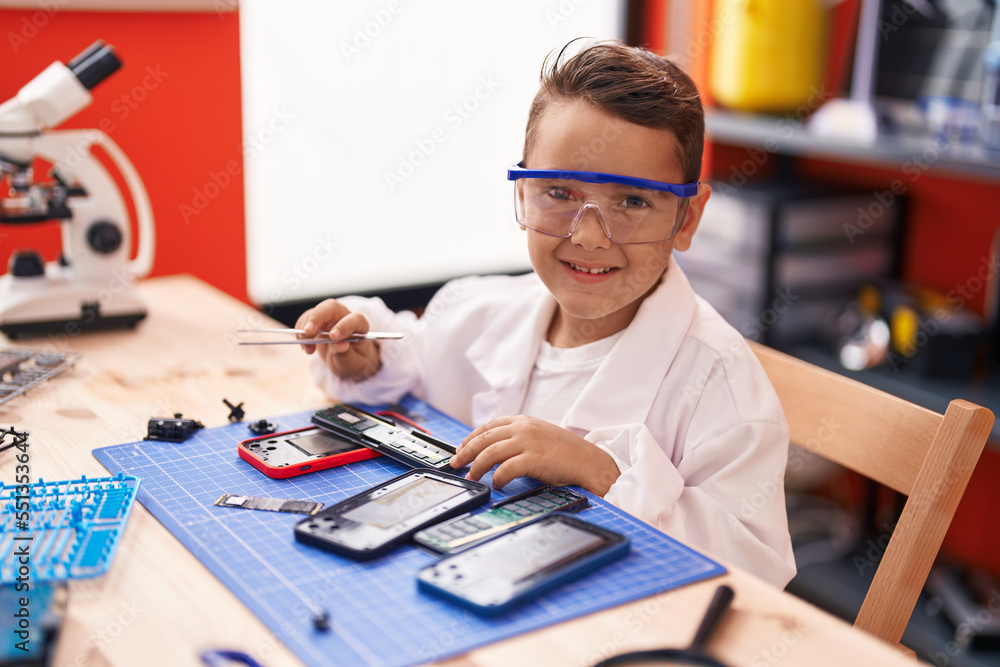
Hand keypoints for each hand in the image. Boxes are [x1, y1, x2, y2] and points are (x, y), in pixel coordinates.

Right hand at [294, 299, 380, 380]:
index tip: (333, 337)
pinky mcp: (318, 320)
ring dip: (306, 329)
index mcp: (360, 327)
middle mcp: (345, 317)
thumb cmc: (352, 360)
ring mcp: (331, 317)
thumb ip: (346, 355)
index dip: (345, 325)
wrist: (345, 359)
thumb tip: (340, 346)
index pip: (355, 319)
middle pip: (332, 307)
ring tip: (307, 349)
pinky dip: (300, 331)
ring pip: (317, 311)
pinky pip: (306, 318)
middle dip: (317, 317)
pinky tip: (304, 345)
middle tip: (307, 332)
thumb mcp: (351, 363)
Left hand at [451, 415, 619, 494]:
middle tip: (456, 464)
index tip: (461, 448)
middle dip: (466, 452)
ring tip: (472, 476)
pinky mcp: (534, 459)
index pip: (489, 426)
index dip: (471, 437)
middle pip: (485, 438)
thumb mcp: (539, 436)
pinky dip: (497, 477)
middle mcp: (524, 428)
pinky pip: (506, 469)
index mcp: (523, 421)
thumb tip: (493, 451)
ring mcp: (529, 442)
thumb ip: (518, 438)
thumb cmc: (565, 452)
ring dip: (477, 466)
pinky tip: (496, 484)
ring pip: (490, 452)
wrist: (589, 461)